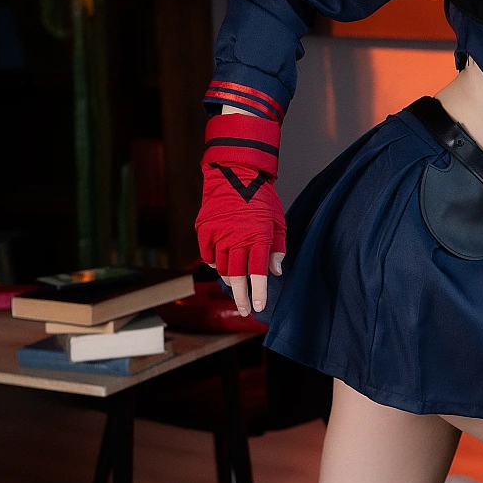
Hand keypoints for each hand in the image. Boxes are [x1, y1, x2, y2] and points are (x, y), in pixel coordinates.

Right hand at [197, 104, 285, 317]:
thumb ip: (277, 249)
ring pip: (220, 268)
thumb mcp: (278, 222)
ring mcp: (217, 235)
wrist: (235, 172)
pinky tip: (220, 266)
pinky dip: (213, 263)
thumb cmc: (261, 198)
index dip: (258, 292)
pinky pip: (207, 255)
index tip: (258, 307)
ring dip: (228, 280)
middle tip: (245, 310)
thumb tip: (275, 272)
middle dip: (241, 297)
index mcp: (257, 237)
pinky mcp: (204, 230)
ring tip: (236, 287)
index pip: (257, 273)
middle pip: (235, 277)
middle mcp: (235, 239)